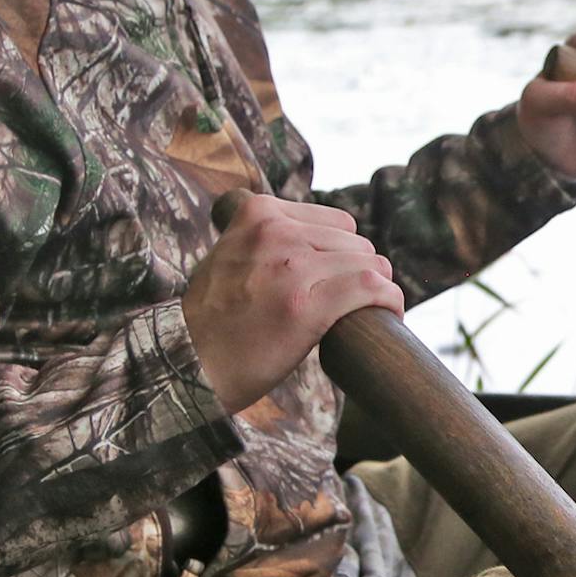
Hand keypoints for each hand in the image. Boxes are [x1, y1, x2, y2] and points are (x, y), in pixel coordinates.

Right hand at [184, 196, 402, 412]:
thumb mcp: (230, 256)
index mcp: (258, 212)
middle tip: (351, 305)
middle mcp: (276, 233)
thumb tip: (321, 239)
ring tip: (370, 312)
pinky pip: (371, 288)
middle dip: (360, 274)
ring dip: (378, 290)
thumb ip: (267, 239)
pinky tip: (390, 315)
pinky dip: (389, 301)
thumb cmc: (211, 318)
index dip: (345, 253)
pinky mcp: (305, 307)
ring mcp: (291, 268)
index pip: (337, 222)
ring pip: (370, 264)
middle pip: (357, 244)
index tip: (340, 279)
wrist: (184, 364)